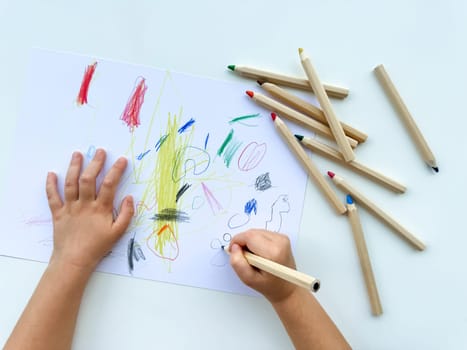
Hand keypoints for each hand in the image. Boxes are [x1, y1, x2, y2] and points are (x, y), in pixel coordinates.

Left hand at [46, 149, 133, 274]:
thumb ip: (126, 214)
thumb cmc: (98, 247)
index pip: (110, 184)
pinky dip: (51, 185)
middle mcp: (84, 205)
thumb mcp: (118, 233)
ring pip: (71, 183)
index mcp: (101, 209)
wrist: (75, 260)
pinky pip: (53, 197)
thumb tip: (130, 197)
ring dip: (74, 167)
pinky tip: (51, 174)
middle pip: (89, 179)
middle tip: (100, 152)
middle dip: (95, 163)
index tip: (122, 160)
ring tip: (77, 154)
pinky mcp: (58, 213)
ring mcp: (70, 208)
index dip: (116, 170)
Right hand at [228, 229, 297, 303]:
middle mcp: (280, 242)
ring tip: (253, 257)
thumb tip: (234, 247)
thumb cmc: (270, 286)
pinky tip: (259, 254)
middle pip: (252, 232)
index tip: (233, 251)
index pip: (248, 236)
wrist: (287, 288)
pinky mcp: (282, 237)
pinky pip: (262, 234)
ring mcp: (282, 238)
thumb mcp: (248, 279)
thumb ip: (237, 263)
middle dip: (243, 242)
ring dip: (250, 242)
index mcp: (272, 252)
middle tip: (244, 257)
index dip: (237, 241)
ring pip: (256, 232)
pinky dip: (257, 242)